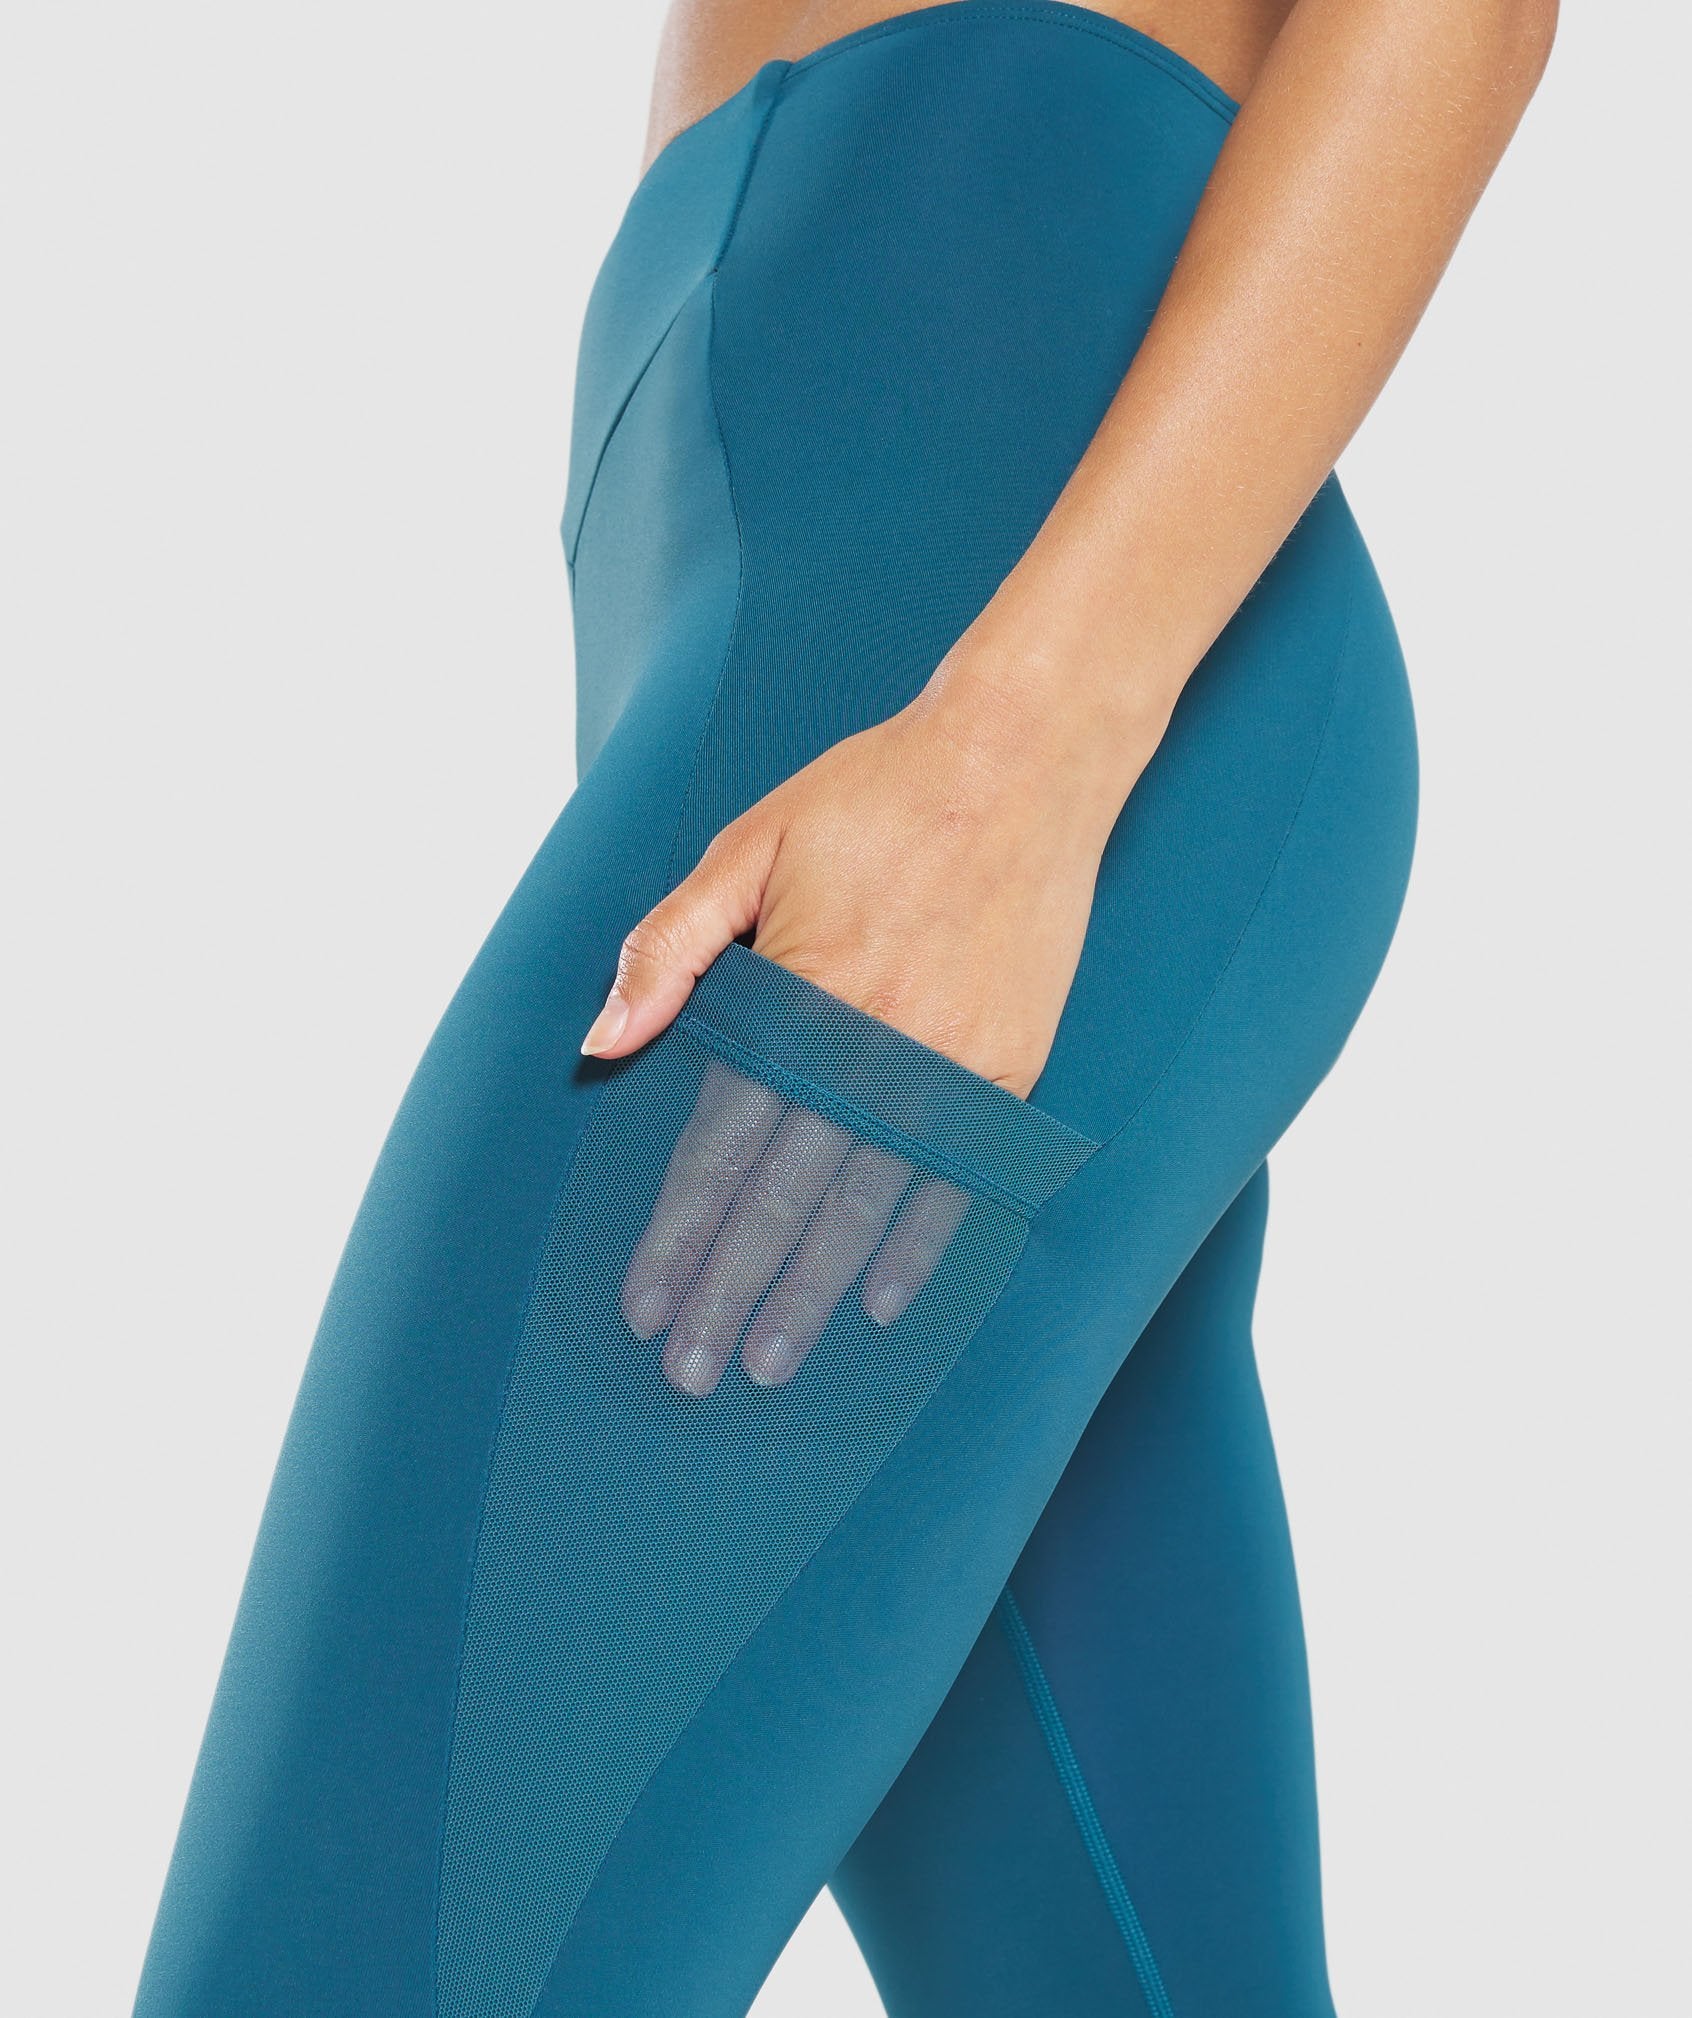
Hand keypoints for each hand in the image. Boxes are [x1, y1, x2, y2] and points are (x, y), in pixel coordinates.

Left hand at [583, 648, 1160, 1394]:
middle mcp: (871, 1044)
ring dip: (814, 1292)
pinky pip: (958, 1178)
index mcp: (796, 994)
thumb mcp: (748, 846)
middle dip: (730, 1291)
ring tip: (771, 1362)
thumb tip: (599, 1042)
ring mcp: (949, 1062)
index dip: (677, 1234)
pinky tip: (885, 1304)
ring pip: (867, 1205)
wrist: (1023, 759)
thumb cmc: (874, 795)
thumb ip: (669, 949)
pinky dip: (921, 1246)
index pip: (719, 1148)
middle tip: (691, 1372)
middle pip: (784, 1198)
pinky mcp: (1008, 1065)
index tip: (642, 1304)